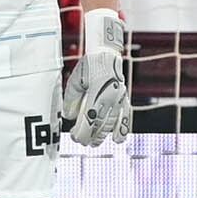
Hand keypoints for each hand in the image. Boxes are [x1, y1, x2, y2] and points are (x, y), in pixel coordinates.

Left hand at [57, 6, 130, 145]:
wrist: (107, 54)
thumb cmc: (89, 66)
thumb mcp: (75, 80)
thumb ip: (71, 99)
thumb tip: (69, 116)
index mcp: (97, 93)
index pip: (89, 120)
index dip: (82, 132)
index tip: (74, 137)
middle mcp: (110, 98)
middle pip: (100, 126)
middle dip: (90, 137)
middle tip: (81, 141)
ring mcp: (119, 100)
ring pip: (112, 125)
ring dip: (103, 136)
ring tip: (94, 143)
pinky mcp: (124, 99)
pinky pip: (126, 118)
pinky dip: (122, 130)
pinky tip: (117, 139)